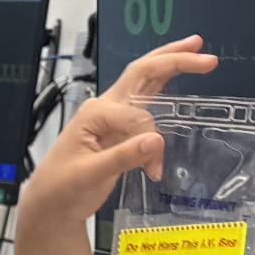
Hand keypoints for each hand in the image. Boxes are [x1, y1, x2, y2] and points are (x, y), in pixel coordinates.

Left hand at [19, 37, 220, 223]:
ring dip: (171, 63)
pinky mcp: (119, 127)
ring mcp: (112, 115)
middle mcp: (104, 107)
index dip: (150, 141)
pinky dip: (163, 88)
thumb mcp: (89, 176)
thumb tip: (156, 140)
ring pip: (145, 80)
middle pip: (142, 72)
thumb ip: (122, 157)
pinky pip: (146, 100)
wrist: (50, 206)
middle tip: (204, 54)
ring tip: (197, 48)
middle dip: (173, 60)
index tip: (153, 170)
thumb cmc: (62, 190)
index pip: (137, 117)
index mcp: (95, 114)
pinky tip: (176, 75)